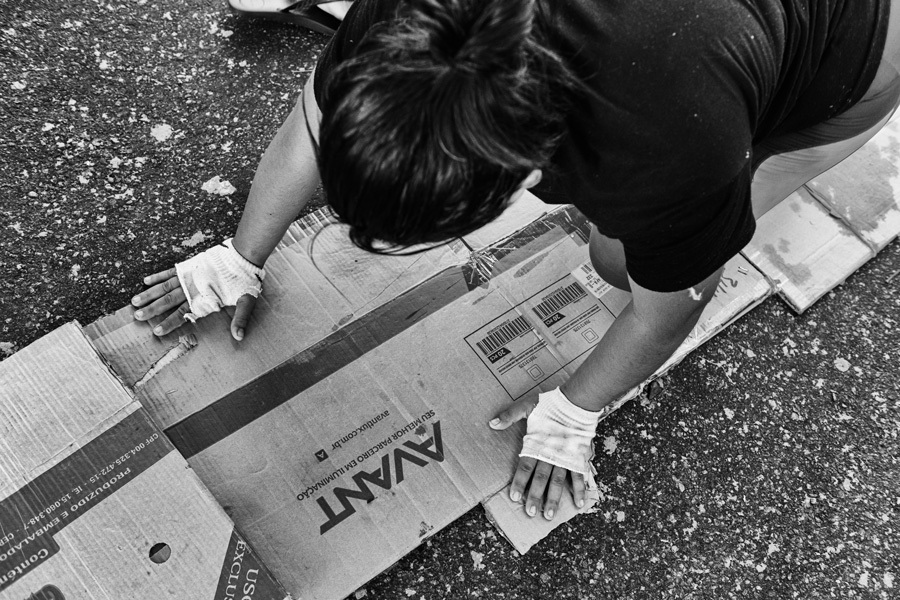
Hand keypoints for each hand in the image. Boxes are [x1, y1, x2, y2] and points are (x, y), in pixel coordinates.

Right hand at [132, 268, 256, 340]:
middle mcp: (192, 288)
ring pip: (164, 287)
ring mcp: (189, 275)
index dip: (169, 323)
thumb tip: (239, 337)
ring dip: (149, 295)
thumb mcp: (245, 302)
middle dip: (152, 309)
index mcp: (202, 299)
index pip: (182, 314)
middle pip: (168, 301)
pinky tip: (145, 281)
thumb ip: (240, 319)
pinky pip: (169, 272)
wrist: (243, 256)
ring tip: (134, 302)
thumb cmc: (244, 280)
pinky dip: (157, 277)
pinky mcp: (189, 265)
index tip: (156, 331)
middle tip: (137, 317)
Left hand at [489, 396, 586, 519]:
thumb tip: (492, 423)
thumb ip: (510, 415)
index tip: (514, 497)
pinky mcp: (578, 457)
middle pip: (541, 478)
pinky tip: (578, 504)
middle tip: (530, 512)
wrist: (577, 402)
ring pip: (559, 481)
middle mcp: (551, 454)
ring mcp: (566, 457)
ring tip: (548, 515)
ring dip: (554, 499)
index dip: (520, 482)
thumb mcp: (527, 406)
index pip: (525, 466)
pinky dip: (580, 490)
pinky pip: (580, 476)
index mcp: (537, 444)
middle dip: (535, 496)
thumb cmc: (551, 404)